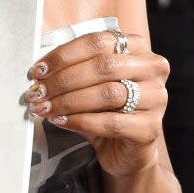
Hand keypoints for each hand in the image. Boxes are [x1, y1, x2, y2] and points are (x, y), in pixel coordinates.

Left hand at [24, 30, 168, 176]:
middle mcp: (152, 68)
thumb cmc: (103, 111)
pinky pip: (111, 122)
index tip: (37, 71)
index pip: (97, 42)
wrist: (123, 150)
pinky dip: (81, 121)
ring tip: (44, 108)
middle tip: (37, 93)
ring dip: (68, 102)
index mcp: (137, 48)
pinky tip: (61, 122)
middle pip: (103, 66)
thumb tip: (38, 72)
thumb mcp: (87, 85)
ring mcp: (156, 98)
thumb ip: (69, 72)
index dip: (63, 56)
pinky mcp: (151, 127)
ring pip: (107, 93)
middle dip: (62, 80)